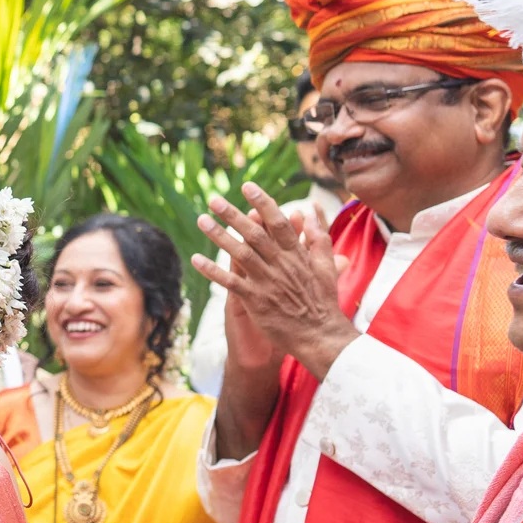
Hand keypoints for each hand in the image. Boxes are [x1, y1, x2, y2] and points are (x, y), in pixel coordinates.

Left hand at [192, 183, 355, 378]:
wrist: (321, 336)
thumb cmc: (323, 299)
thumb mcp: (327, 264)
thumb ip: (318, 235)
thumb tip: (312, 208)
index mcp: (297, 254)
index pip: (279, 222)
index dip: (263, 203)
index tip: (248, 186)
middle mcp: (281, 265)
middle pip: (255, 234)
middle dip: (234, 215)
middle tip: (214, 199)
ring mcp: (267, 282)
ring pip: (240, 254)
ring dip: (219, 237)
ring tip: (202, 220)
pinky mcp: (256, 301)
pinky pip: (231, 283)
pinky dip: (213, 271)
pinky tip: (195, 259)